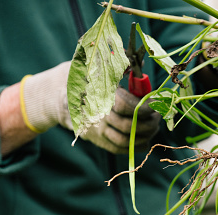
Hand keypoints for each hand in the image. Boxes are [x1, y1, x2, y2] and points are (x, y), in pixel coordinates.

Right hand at [21, 61, 159, 153]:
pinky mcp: (96, 139)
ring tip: (154, 126)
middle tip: (157, 116)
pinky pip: (118, 149)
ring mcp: (96, 130)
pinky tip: (146, 139)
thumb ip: (121, 65)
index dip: (144, 107)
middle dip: (148, 123)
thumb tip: (142, 62)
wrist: (59, 95)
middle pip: (128, 125)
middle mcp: (96, 115)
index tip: (155, 104)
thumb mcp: (99, 65)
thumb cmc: (85, 76)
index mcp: (98, 95)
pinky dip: (135, 147)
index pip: (125, 106)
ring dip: (145, 136)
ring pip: (125, 140)